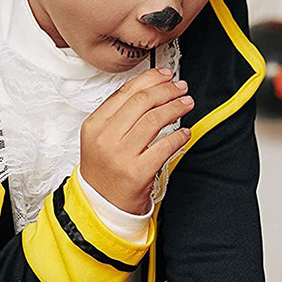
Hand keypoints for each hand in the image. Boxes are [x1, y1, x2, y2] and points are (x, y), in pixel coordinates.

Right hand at [79, 68, 193, 213]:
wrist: (101, 205)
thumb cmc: (105, 171)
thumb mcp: (101, 138)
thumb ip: (119, 115)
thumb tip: (150, 90)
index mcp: (94, 125)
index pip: (125, 92)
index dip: (149, 80)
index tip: (165, 76)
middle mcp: (105, 138)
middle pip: (141, 102)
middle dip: (167, 91)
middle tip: (181, 89)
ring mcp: (121, 156)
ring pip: (154, 120)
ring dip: (176, 108)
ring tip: (187, 104)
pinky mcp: (137, 173)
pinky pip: (165, 147)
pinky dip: (179, 136)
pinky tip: (185, 132)